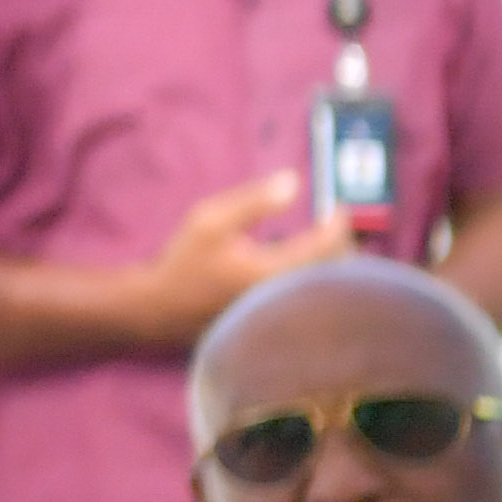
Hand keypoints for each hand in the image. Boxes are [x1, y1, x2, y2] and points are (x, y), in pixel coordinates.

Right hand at [121, 169, 348, 343]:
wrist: (161, 310)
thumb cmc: (184, 263)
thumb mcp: (209, 220)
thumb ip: (253, 200)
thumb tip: (294, 181)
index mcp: (274, 270)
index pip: (326, 246)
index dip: (338, 224)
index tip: (337, 209)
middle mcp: (286, 295)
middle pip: (336, 270)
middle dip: (340, 243)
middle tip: (331, 225)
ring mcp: (284, 312)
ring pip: (326, 287)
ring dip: (330, 263)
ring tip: (321, 244)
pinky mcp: (278, 321)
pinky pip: (311, 298)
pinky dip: (315, 279)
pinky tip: (302, 267)